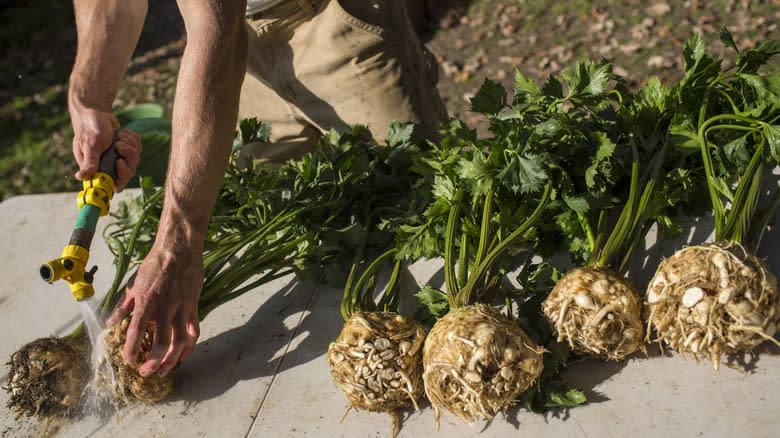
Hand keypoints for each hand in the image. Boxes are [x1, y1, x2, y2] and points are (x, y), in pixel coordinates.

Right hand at [71, 106, 141, 190]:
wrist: (96, 113)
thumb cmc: (89, 128)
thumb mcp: (90, 144)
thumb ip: (90, 162)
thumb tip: (80, 177)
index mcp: (97, 169)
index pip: (114, 185)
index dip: (121, 177)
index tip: (119, 161)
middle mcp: (109, 166)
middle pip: (129, 172)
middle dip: (128, 157)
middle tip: (119, 145)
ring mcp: (119, 158)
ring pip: (135, 160)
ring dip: (130, 146)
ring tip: (119, 137)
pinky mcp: (127, 150)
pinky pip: (138, 148)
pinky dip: (133, 139)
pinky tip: (122, 133)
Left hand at [107, 246, 202, 376]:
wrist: (179, 251)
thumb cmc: (153, 266)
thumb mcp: (132, 285)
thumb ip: (122, 307)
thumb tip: (110, 323)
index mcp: (146, 302)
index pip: (137, 331)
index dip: (132, 349)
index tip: (128, 360)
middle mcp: (164, 309)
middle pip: (161, 343)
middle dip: (153, 362)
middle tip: (145, 372)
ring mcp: (181, 309)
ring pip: (180, 342)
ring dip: (172, 361)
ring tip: (163, 371)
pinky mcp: (193, 308)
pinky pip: (193, 332)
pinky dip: (189, 348)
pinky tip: (182, 357)